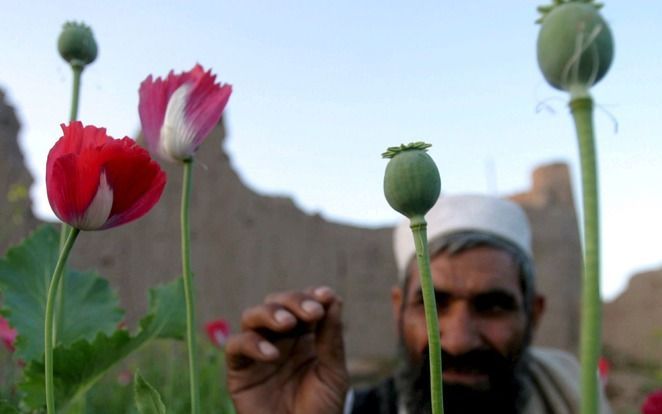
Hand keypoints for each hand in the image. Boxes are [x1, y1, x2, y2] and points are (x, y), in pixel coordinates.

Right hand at [226, 286, 348, 413]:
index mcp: (305, 336)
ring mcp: (257, 351)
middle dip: (294, 301)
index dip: (312, 295)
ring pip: (252, 315)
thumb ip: (331, 338)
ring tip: (288, 324)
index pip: (304, 304)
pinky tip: (272, 354)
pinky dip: (251, 343)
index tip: (326, 296)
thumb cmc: (321, 411)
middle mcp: (279, 339)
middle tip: (311, 312)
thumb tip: (334, 299)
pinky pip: (236, 345)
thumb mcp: (333, 373)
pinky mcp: (239, 369)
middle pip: (277, 302)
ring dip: (270, 313)